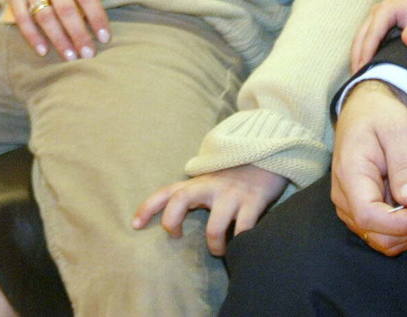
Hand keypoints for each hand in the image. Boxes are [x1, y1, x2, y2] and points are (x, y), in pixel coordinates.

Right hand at [0, 0, 121, 59]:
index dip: (97, 17)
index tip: (105, 37)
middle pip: (67, 10)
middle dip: (79, 34)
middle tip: (89, 54)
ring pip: (45, 16)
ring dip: (58, 38)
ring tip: (71, 56)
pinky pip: (21, 16)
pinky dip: (31, 35)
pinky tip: (42, 50)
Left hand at [133, 164, 287, 256]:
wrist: (271, 157)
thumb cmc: (236, 176)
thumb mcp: (210, 181)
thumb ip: (191, 194)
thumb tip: (170, 217)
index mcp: (198, 183)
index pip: (167, 192)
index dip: (147, 208)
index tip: (135, 226)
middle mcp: (211, 186)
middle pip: (180, 200)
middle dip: (172, 222)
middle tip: (177, 237)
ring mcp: (232, 194)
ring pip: (215, 227)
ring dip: (215, 245)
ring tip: (220, 250)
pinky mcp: (254, 201)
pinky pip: (244, 228)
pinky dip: (241, 241)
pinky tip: (243, 244)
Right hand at [330, 80, 406, 255]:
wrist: (366, 110)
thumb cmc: (382, 117)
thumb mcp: (399, 132)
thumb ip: (404, 166)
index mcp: (350, 174)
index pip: (368, 216)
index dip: (399, 225)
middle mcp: (344, 197)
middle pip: (375, 235)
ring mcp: (349, 207)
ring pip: (381, 238)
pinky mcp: (359, 211)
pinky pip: (382, 232)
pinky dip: (402, 224)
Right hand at [351, 0, 406, 71]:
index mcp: (385, 10)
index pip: (371, 35)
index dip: (366, 54)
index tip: (364, 70)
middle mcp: (377, 11)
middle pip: (360, 37)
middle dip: (357, 57)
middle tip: (357, 78)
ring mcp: (376, 16)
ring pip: (360, 38)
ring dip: (358, 55)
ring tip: (358, 75)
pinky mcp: (380, 22)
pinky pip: (367, 38)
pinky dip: (364, 51)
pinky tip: (365, 65)